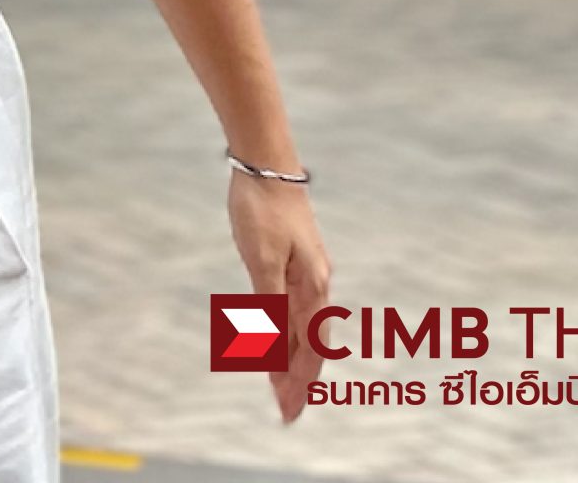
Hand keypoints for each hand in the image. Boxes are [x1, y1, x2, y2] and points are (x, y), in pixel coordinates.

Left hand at [229, 172, 332, 422]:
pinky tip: (285, 339)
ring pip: (305, 328)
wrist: (266, 166)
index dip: (297, 382)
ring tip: (286, 385)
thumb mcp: (261, 260)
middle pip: (310, 344)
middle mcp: (316, 285)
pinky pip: (296, 308)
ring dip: (295, 359)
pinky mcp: (297, 261)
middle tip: (288, 412)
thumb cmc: (261, 211)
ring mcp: (308, 273)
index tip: (289, 411)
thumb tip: (276, 348)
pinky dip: (291, 332)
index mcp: (311, 288)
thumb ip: (269, 304)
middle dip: (299, 380)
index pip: (307, 349)